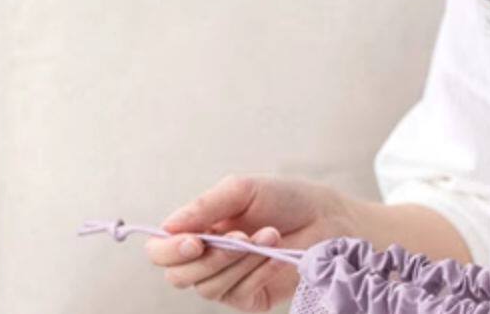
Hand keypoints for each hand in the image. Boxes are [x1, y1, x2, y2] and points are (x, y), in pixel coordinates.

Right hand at [146, 174, 352, 307]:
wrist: (327, 218)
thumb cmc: (286, 198)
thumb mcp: (243, 190)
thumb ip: (205, 207)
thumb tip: (166, 227)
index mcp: (200, 228)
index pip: (162, 250)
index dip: (170, 250)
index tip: (195, 241)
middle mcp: (207, 258)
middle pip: (179, 276)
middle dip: (211, 256)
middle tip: (240, 236)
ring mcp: (227, 281)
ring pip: (209, 287)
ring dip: (239, 260)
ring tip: (268, 234)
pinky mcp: (249, 300)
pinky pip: (238, 295)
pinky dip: (257, 272)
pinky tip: (275, 254)